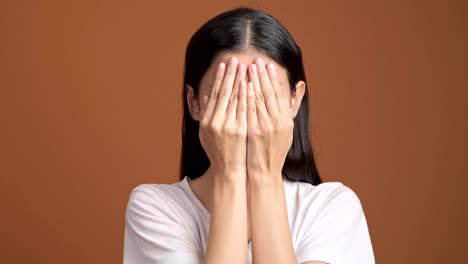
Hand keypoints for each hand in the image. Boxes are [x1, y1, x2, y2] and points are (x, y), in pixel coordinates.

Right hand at [199, 57, 247, 179]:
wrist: (229, 169)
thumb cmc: (218, 151)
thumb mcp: (206, 133)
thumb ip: (206, 114)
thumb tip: (206, 97)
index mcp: (207, 120)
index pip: (214, 94)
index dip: (219, 78)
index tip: (224, 64)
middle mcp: (215, 122)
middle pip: (224, 93)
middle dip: (230, 74)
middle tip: (234, 59)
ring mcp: (228, 126)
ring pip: (234, 98)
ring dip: (239, 80)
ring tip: (244, 65)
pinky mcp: (240, 130)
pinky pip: (244, 108)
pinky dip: (246, 95)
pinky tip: (249, 83)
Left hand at [246, 59, 293, 181]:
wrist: (264, 170)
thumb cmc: (274, 150)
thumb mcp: (286, 130)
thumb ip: (289, 108)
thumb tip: (296, 86)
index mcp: (286, 120)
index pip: (279, 94)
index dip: (272, 78)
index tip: (267, 65)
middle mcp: (278, 122)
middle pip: (270, 93)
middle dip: (263, 75)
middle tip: (257, 60)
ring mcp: (266, 126)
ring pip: (260, 99)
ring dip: (254, 81)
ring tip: (249, 67)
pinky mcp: (255, 131)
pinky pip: (250, 110)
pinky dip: (248, 96)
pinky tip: (244, 84)